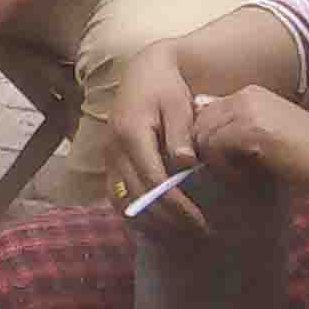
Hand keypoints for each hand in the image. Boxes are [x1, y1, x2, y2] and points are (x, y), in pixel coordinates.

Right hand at [108, 40, 204, 234]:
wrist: (144, 73)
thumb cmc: (166, 89)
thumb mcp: (179, 105)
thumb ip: (181, 134)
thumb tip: (185, 164)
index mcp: (130, 133)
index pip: (152, 180)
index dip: (175, 205)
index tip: (200, 222)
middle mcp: (113, 149)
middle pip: (137, 196)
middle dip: (167, 220)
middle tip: (197, 233)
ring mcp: (108, 157)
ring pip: (123, 201)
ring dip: (150, 223)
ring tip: (178, 235)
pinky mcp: (109, 163)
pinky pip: (117, 197)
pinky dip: (135, 215)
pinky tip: (156, 226)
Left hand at [192, 85, 308, 193]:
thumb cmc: (306, 156)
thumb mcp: (267, 134)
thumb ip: (237, 130)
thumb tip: (200, 138)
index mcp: (251, 93)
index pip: (206, 111)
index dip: (210, 138)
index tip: (226, 159)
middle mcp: (246, 95)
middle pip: (200, 122)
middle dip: (208, 150)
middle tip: (231, 170)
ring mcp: (247, 110)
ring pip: (203, 136)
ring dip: (216, 161)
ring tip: (241, 175)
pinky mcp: (250, 130)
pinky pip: (214, 149)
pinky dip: (225, 168)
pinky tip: (246, 177)